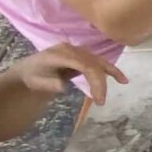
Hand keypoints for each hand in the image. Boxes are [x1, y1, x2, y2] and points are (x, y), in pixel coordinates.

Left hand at [9, 45, 124, 104]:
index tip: (98, 99)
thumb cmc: (31, 77)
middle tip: (101, 102)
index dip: (94, 80)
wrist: (27, 70)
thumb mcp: (35, 82)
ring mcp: (76, 51)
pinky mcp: (80, 56)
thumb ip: (49, 84)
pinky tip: (119, 77)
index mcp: (60, 54)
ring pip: (97, 60)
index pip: (84, 65)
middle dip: (101, 82)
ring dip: (111, 71)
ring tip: (123, 81)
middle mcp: (70, 50)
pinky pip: (96, 62)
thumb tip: (63, 86)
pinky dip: (107, 69)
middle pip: (92, 63)